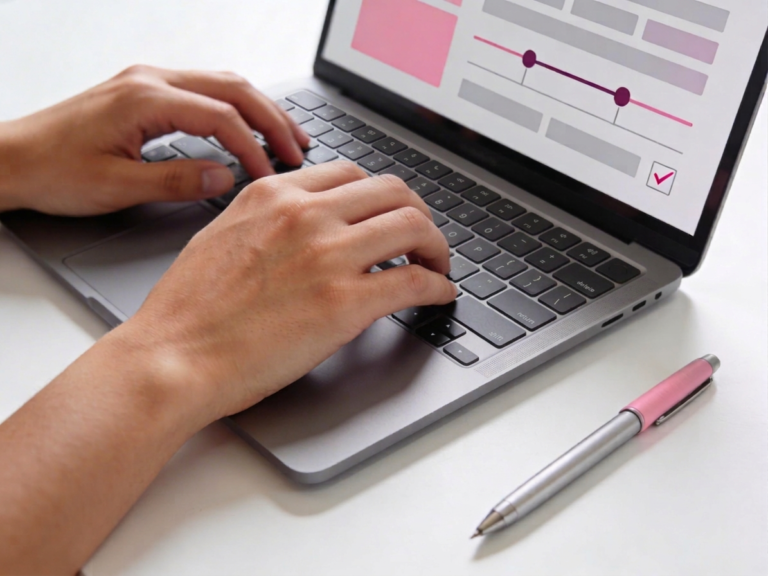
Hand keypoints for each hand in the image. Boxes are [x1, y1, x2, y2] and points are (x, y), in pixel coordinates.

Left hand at [0, 65, 308, 215]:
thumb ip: (177, 180)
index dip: (255, 148)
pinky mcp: (144, 92)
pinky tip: (247, 127)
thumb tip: (226, 177)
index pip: (222, 117)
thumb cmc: (53, 171)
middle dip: (272, 118)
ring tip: (286, 136)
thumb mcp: (117, 186)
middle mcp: (150, 80)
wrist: (10, 158)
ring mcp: (147, 81)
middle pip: (232, 88)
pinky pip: (203, 91)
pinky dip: (234, 108)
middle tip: (300, 148)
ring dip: (257, 108)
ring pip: (221, 83)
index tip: (272, 176)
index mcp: (145, 98)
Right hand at [115, 162, 455, 420]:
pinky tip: (439, 295)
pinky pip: (415, 282)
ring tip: (437, 266)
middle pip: (393, 191)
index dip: (379, 196)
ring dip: (436, 246)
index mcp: (274, 196)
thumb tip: (302, 229)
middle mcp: (306, 216)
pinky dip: (438, 286)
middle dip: (417, 214)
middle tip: (423, 239)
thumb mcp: (222, 238)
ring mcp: (328, 256)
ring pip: (414, 226)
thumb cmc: (187, 311)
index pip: (351, 174)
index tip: (386, 214)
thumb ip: (267, 222)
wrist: (172, 357)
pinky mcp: (346, 303)